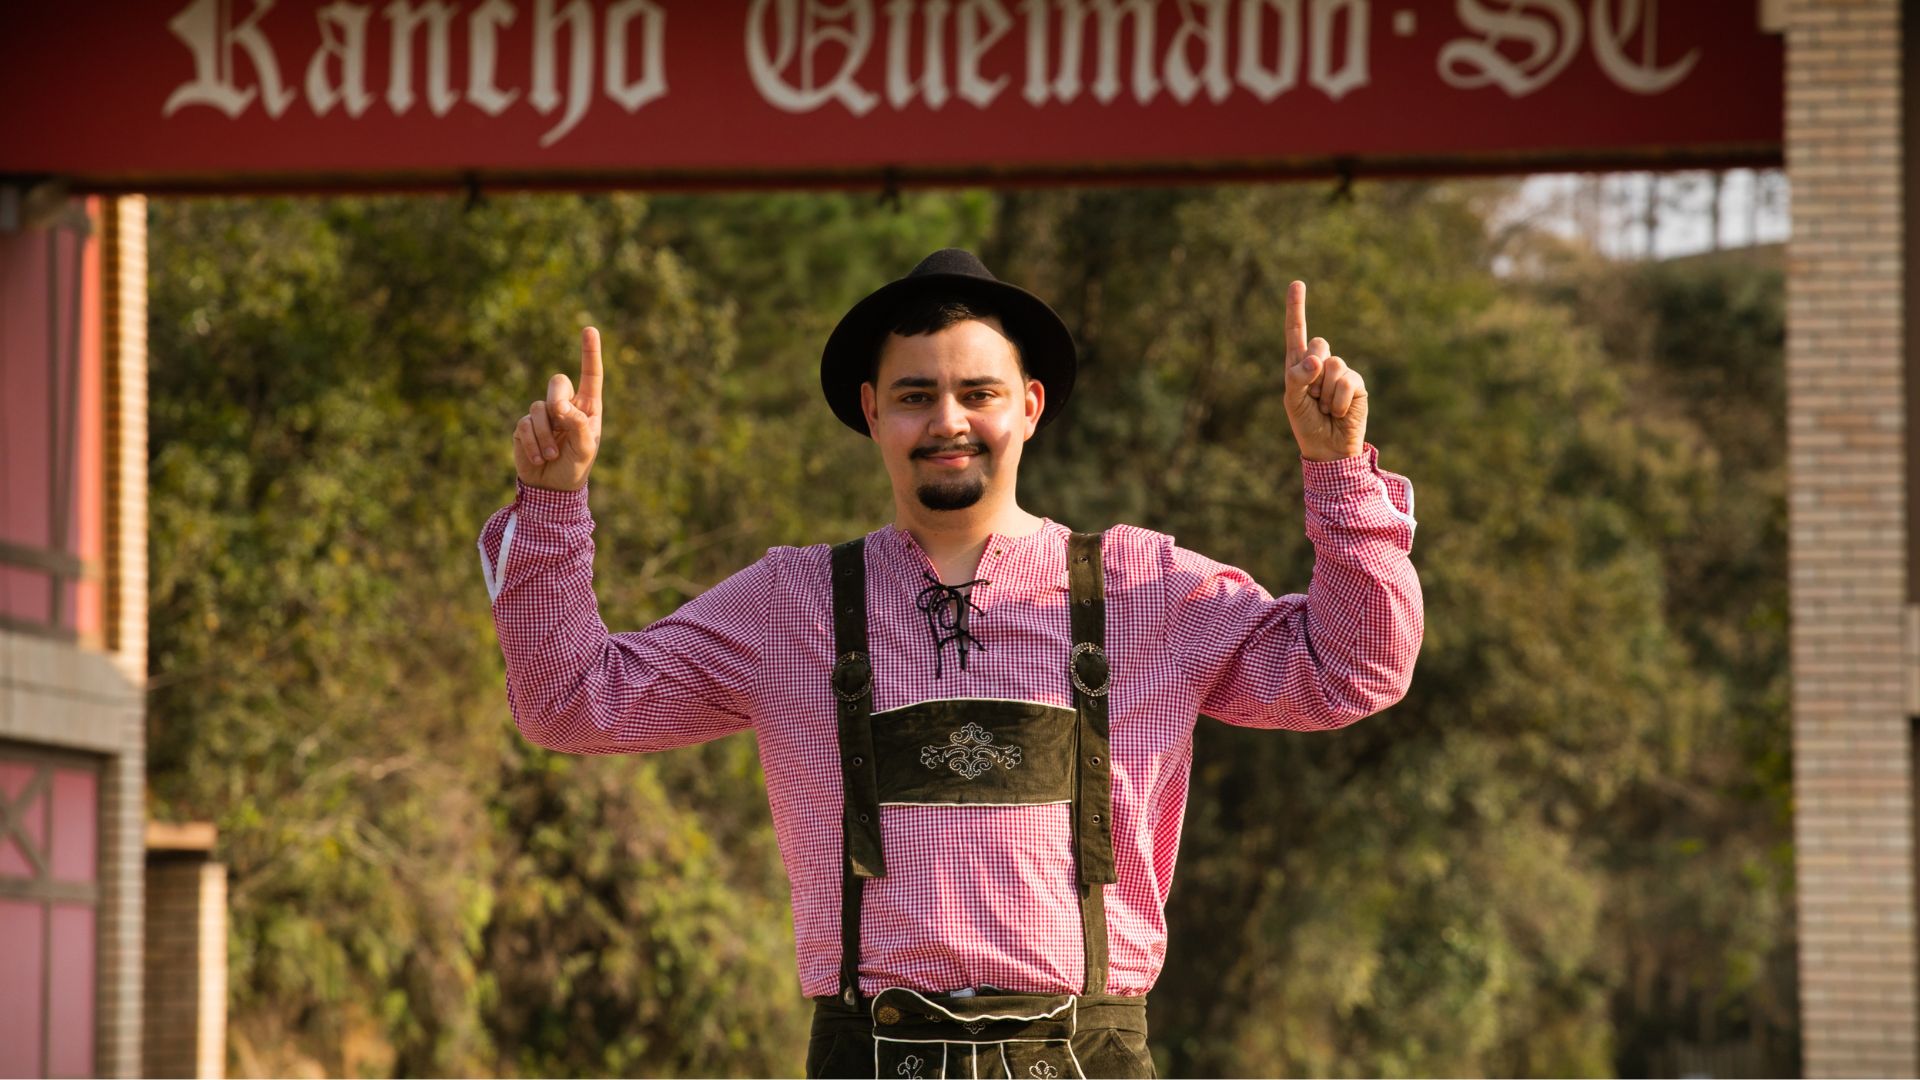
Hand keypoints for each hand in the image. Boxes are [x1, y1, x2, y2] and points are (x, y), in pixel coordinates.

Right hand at [514, 327, 604, 491]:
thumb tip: (559, 406)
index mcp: (587, 408)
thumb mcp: (585, 449)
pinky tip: (540, 459)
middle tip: (560, 419)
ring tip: (552, 455)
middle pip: (557, 382)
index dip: (589, 352)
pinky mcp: (525, 426)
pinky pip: (524, 425)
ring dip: (545, 435)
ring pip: (538, 408)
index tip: (589, 329)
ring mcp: (544, 415)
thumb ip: (578, 425)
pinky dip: (532, 444)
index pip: (590, 375)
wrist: (552, 487)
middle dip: (558, 399)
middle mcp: (565, 406)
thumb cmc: (575, 467)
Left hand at [1281, 281, 1366, 461]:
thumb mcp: (1293, 400)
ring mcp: (1340, 372)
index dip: (1296, 307)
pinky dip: (1338, 400)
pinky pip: (1346, 381)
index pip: (1296, 331)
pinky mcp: (1357, 383)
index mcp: (1299, 364)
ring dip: (1324, 392)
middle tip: (1313, 397)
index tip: (1297, 283)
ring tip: (1325, 407)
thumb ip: (1298, 377)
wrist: (1328, 448)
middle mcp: (1320, 363)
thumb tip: (1316, 360)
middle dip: (1311, 372)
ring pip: (1332, 364)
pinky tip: (1338, 412)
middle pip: (1318, 344)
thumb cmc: (1306, 424)